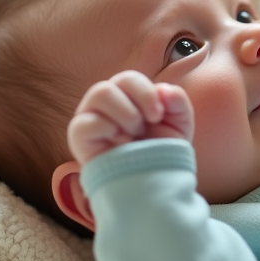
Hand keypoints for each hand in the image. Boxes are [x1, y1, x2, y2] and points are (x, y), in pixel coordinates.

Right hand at [67, 70, 193, 166]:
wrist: (153, 180)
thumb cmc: (160, 148)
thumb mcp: (179, 123)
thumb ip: (177, 101)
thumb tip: (163, 90)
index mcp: (125, 96)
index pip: (128, 79)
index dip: (146, 93)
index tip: (158, 115)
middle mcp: (104, 104)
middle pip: (113, 82)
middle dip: (137, 101)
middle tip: (148, 124)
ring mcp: (89, 119)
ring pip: (99, 93)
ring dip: (125, 113)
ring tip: (133, 134)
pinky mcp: (80, 138)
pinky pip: (85, 122)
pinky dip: (109, 130)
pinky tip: (120, 145)